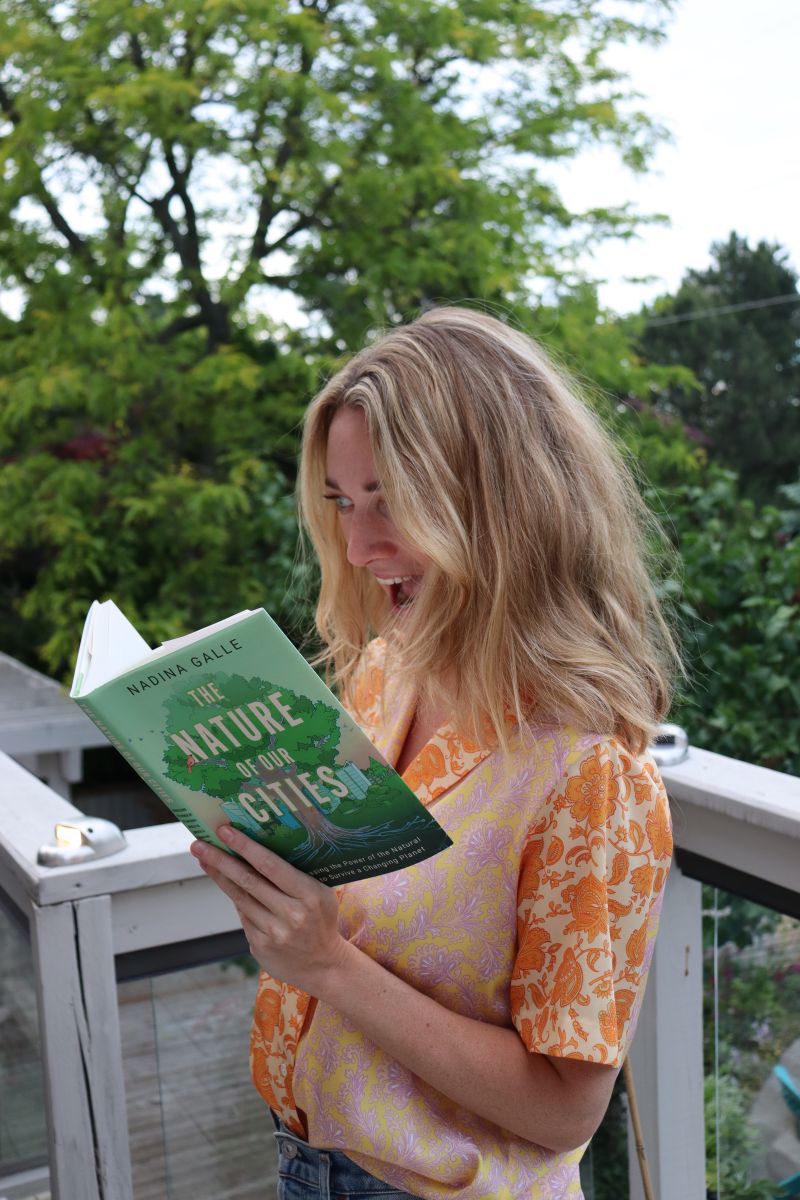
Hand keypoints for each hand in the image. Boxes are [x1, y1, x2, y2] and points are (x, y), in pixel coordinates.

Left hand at [190, 825, 347, 993]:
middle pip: (248, 881)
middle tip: (199, 844)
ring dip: (220, 876)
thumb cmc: (321, 920)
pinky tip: (227, 883)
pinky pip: (243, 915)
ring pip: (240, 898)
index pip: (271, 866)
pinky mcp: (260, 946)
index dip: (246, 847)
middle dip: (221, 860)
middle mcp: (291, 915)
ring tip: (204, 859)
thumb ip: (295, 876)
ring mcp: (273, 933)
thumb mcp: (321, 893)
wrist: (324, 965)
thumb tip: (257, 850)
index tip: (225, 831)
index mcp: (310, 895)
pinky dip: (236, 898)